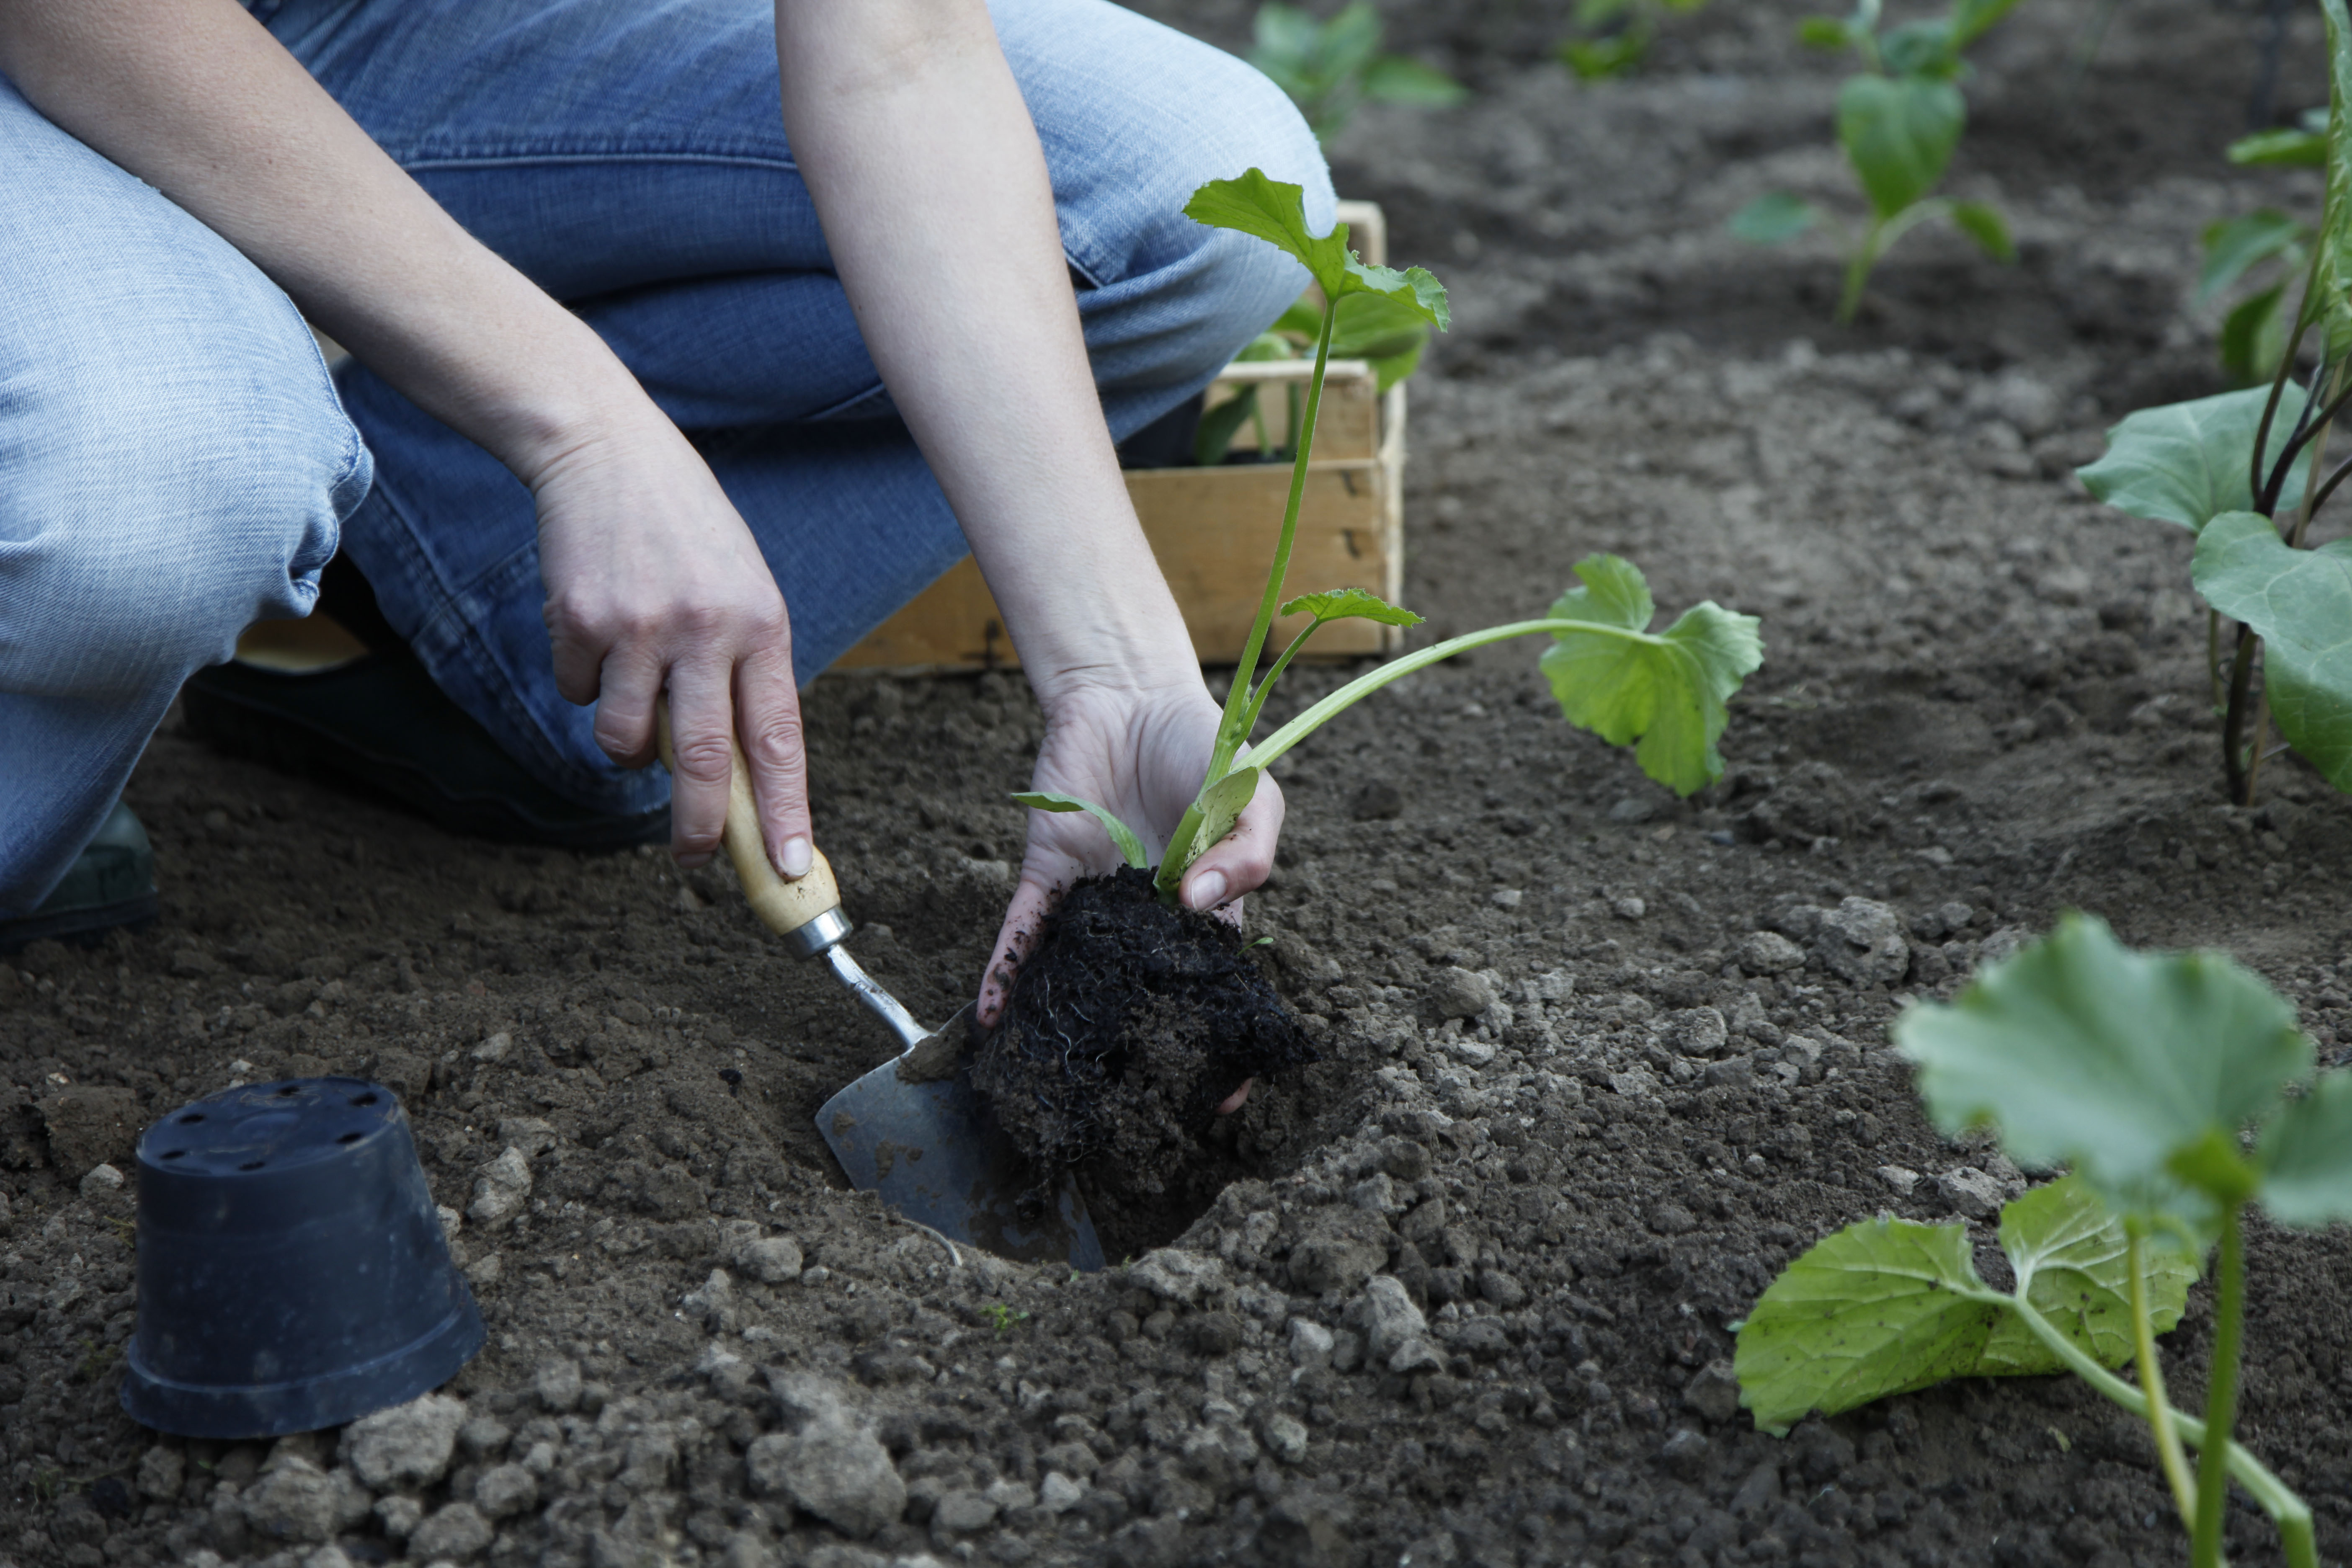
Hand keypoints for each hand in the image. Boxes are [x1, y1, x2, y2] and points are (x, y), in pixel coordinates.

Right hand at [530, 413, 808, 876]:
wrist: (609, 451)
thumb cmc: (688, 533)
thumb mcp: (743, 591)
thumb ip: (745, 673)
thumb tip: (738, 774)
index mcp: (762, 625)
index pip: (780, 738)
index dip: (786, 809)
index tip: (790, 865)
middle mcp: (706, 629)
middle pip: (706, 761)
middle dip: (701, 826)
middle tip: (696, 860)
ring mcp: (639, 626)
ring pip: (627, 740)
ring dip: (627, 744)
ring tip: (635, 691)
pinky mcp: (579, 620)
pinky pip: (579, 694)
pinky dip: (587, 683)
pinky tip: (599, 631)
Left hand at [976, 676, 1285, 1078]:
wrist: (1130, 693)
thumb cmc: (1201, 743)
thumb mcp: (1251, 792)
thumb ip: (1245, 850)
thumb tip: (1199, 901)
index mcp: (1206, 907)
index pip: (1215, 985)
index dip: (1220, 1041)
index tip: (1221, 1099)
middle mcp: (1147, 915)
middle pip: (1139, 994)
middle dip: (1133, 1051)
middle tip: (1126, 1111)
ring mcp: (1095, 900)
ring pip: (1075, 974)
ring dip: (1061, 1021)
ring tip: (1047, 1081)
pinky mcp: (1046, 875)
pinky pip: (1022, 935)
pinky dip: (1005, 973)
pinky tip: (992, 1014)